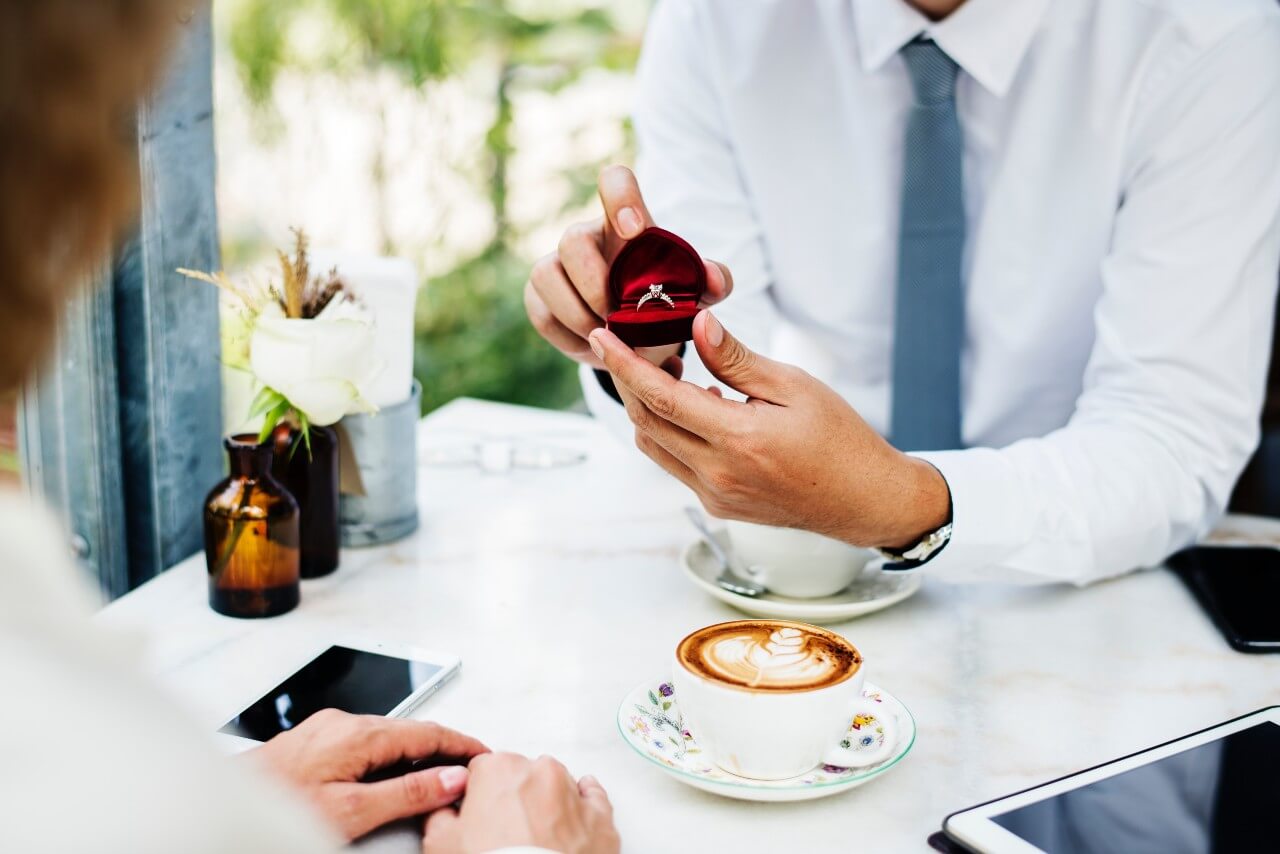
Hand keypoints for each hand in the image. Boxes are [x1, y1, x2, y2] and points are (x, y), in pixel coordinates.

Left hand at [249, 710, 488, 840]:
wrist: (222, 806)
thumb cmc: (279, 809)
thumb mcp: (352, 811)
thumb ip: (406, 793)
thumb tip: (450, 777)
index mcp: (359, 733)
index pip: (429, 732)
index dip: (462, 745)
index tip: (484, 756)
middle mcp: (343, 722)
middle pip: (409, 731)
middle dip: (442, 748)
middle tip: (468, 769)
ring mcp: (326, 729)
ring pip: (386, 736)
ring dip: (415, 753)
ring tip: (437, 776)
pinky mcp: (312, 741)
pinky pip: (364, 742)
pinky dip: (389, 756)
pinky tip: (391, 775)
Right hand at [421, 753, 618, 853]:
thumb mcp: (441, 843)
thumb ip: (440, 814)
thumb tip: (442, 810)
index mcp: (499, 769)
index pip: (482, 769)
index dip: (477, 794)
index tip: (477, 813)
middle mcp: (540, 772)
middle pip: (522, 775)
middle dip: (513, 797)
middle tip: (503, 832)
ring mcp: (573, 793)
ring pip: (558, 785)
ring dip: (547, 803)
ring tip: (534, 838)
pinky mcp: (600, 818)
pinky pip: (594, 799)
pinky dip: (583, 808)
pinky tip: (571, 821)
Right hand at [525, 164, 732, 369]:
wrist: (634, 337)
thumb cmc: (663, 300)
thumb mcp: (694, 292)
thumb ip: (711, 282)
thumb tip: (714, 281)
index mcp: (624, 222)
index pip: (615, 181)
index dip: (620, 197)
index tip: (634, 230)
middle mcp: (586, 236)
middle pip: (572, 239)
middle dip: (594, 283)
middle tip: (617, 316)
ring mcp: (555, 265)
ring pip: (546, 275)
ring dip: (578, 314)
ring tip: (607, 337)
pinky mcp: (538, 297)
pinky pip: (541, 313)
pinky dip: (568, 337)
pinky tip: (593, 347)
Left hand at [587, 311, 950, 548]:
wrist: (863, 499)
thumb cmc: (840, 439)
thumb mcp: (795, 386)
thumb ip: (738, 360)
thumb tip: (699, 326)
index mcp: (739, 440)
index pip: (662, 398)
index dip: (624, 365)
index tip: (601, 338)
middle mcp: (718, 474)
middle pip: (646, 423)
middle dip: (629, 382)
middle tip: (632, 347)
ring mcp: (715, 495)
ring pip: (654, 446)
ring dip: (649, 408)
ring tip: (670, 373)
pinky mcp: (718, 505)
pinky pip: (676, 463)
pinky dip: (672, 431)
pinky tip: (699, 407)